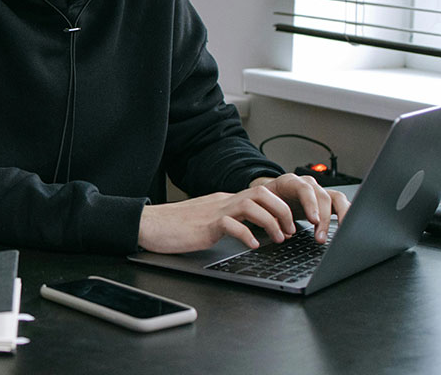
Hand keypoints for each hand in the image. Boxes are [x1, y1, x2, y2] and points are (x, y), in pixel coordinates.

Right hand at [137, 185, 297, 253]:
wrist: (149, 225)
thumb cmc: (175, 227)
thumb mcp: (208, 222)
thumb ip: (227, 222)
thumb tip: (249, 233)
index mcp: (225, 201)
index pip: (260, 195)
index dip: (280, 207)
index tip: (289, 225)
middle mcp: (223, 202)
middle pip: (262, 194)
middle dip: (282, 211)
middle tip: (290, 231)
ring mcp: (214, 211)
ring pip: (251, 205)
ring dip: (270, 222)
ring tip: (278, 239)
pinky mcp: (205, 224)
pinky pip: (231, 224)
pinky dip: (246, 235)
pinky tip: (251, 246)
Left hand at [249, 174, 350, 242]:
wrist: (270, 196)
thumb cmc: (268, 201)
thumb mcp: (265, 207)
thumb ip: (273, 218)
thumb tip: (284, 233)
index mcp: (290, 182)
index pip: (304, 189)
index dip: (311, 204)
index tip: (313, 220)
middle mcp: (307, 184)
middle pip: (323, 196)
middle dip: (324, 218)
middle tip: (320, 238)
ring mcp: (318, 191)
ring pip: (337, 198)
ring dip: (339, 217)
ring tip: (338, 235)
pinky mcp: (326, 201)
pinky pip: (341, 205)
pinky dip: (346, 215)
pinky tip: (345, 228)